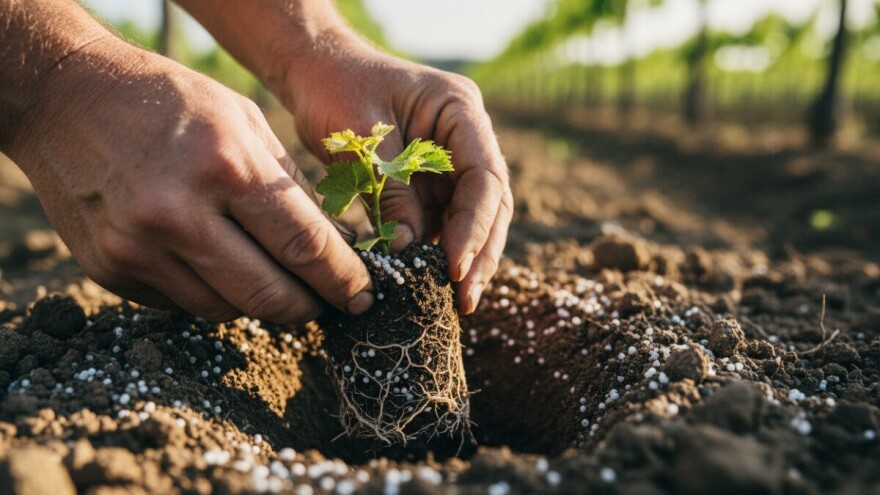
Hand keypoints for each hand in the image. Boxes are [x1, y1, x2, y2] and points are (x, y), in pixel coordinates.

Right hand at [11, 39, 372, 322]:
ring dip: (258, 303)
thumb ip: (288, 185)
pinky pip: (180, 304)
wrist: (65, 99)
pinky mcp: (109, 270)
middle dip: (308, 307)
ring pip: (225, 310)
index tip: (361, 294)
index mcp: (227, 168)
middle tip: (326, 303)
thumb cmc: (169, 102)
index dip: (342, 279)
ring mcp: (138, 249)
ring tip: (272, 281)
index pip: (304, 247)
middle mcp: (180, 215)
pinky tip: (215, 266)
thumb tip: (331, 245)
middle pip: (267, 296)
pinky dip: (210, 294)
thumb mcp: (243, 120)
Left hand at [284, 36, 512, 313]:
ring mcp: (450, 160)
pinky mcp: (431, 181)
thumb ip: (391, 191)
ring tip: (456, 301)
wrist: (316, 72)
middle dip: (480, 252)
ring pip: (472, 218)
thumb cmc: (335, 89)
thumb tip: (408, 250)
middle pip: (490, 202)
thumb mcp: (361, 139)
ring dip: (465, 258)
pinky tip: (431, 281)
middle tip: (466, 299)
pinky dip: (438, 250)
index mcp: (460, 111)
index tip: (455, 267)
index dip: (475, 226)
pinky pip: (442, 221)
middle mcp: (465, 137)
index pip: (484, 176)